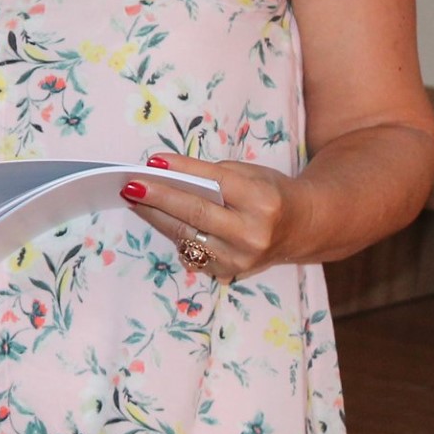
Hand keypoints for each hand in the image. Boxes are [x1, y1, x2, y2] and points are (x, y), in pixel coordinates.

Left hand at [120, 153, 307, 279]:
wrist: (303, 228)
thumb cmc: (272, 193)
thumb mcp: (251, 174)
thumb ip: (213, 175)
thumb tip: (166, 172)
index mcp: (263, 201)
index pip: (214, 183)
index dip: (180, 171)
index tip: (151, 161)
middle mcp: (252, 234)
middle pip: (195, 213)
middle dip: (158, 197)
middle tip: (130, 184)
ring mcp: (240, 259)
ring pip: (187, 235)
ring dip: (156, 216)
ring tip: (134, 198)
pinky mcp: (228, 272)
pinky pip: (191, 251)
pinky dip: (172, 233)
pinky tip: (155, 217)